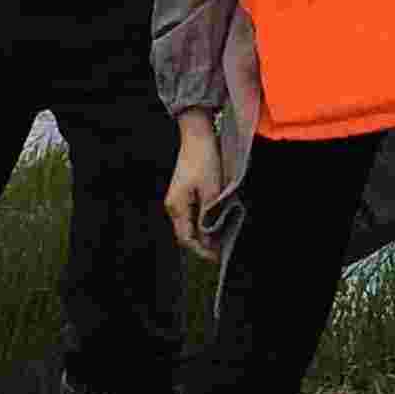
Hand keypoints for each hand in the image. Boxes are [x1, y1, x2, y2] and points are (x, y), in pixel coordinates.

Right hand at [162, 112, 232, 258]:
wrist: (197, 136)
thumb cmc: (205, 161)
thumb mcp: (211, 191)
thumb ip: (208, 217)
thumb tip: (208, 240)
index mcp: (177, 207)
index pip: (186, 238)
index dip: (201, 250)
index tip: (217, 258)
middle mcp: (172, 206)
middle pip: (186, 234)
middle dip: (203, 244)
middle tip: (221, 251)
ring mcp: (176, 200)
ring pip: (188, 225)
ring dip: (203, 234)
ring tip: (221, 239)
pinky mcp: (182, 194)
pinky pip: (190, 215)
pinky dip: (202, 222)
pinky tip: (214, 223)